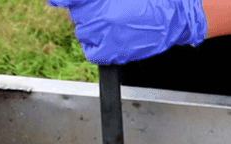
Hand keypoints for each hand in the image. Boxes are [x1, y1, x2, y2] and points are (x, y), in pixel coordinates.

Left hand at [47, 0, 207, 64]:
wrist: (175, 14)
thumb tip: (72, 2)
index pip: (66, 1)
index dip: (60, 1)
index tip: (56, 2)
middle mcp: (97, 14)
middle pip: (76, 15)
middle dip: (88, 12)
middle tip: (109, 11)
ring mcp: (103, 33)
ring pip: (83, 32)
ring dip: (93, 28)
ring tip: (115, 24)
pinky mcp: (111, 51)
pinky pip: (92, 51)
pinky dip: (97, 46)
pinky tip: (110, 38)